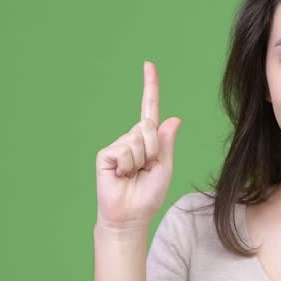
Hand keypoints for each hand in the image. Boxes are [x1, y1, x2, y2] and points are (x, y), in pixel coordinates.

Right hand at [95, 61, 181, 231]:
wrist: (130, 216)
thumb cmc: (147, 196)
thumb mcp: (165, 168)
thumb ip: (167, 143)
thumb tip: (174, 118)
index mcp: (148, 140)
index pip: (149, 109)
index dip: (150, 87)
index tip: (148, 65)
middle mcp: (131, 138)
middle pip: (148, 127)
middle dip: (154, 150)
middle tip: (146, 170)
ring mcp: (117, 145)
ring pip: (138, 139)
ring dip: (141, 161)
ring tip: (133, 175)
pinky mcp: (105, 154)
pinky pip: (124, 150)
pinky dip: (127, 165)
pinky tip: (121, 176)